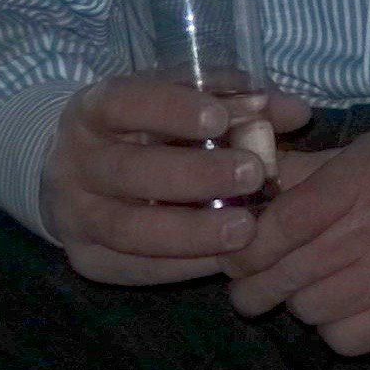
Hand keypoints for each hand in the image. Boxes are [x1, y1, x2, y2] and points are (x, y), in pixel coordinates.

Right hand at [42, 75, 316, 284]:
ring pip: (128, 228)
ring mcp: (75, 214)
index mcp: (94, 109)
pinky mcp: (88, 258)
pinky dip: (182, 264)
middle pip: (128, 171)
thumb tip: (295, 111)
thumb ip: (234, 103)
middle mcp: (76, 161)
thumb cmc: (147, 130)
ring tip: (245, 229)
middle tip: (252, 174)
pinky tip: (223, 260)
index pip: (123, 102)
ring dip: (191, 231)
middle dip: (193, 174)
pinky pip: (134, 267)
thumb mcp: (179, 105)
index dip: (170, 109)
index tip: (219, 119)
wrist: (81, 175)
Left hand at [222, 124, 369, 355]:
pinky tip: (342, 306)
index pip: (278, 228)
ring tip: (307, 287)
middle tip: (251, 283)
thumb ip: (299, 170)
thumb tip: (237, 188)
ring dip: (297, 303)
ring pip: (307, 310)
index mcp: (361, 180)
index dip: (244, 247)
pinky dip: (332, 327)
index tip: (235, 253)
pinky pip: (343, 338)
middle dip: (253, 284)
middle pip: (284, 275)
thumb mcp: (362, 152)